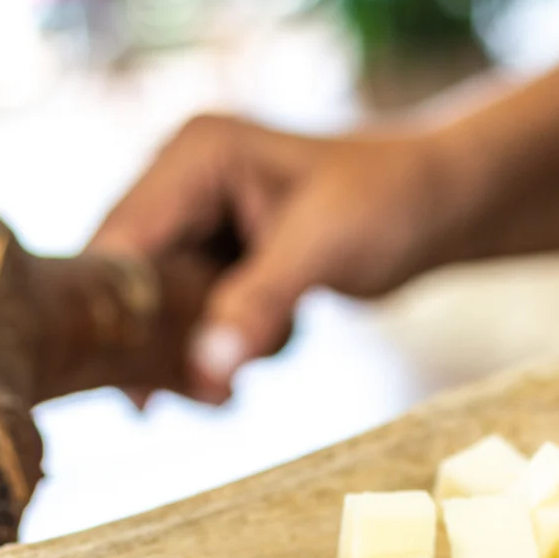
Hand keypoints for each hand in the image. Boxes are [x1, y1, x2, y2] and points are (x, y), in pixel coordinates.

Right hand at [89, 116, 460, 402]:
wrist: (442, 202)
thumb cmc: (392, 201)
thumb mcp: (322, 250)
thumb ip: (258, 306)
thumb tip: (204, 374)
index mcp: (194, 155)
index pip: (122, 241)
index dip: (116, 310)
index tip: (126, 383)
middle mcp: (182, 181)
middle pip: (129, 276)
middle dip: (153, 339)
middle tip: (170, 402)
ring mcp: (198, 219)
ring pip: (156, 302)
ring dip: (188, 349)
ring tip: (229, 386)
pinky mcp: (218, 254)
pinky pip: (190, 313)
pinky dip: (219, 344)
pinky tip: (267, 345)